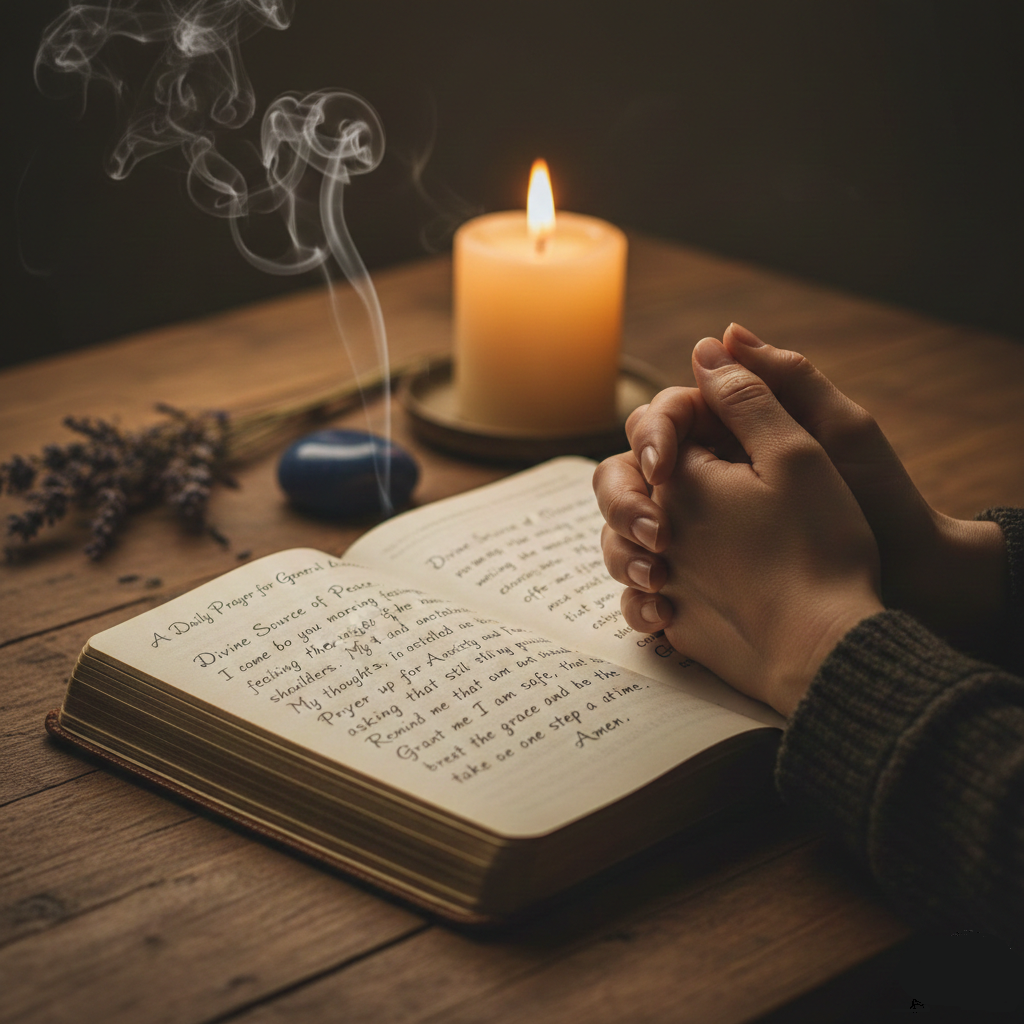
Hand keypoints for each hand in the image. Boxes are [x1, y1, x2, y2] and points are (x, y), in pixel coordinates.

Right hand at [598, 323, 1007, 656]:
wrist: (888, 598)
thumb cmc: (873, 512)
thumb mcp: (832, 437)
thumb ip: (777, 383)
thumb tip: (717, 337)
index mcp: (735, 441)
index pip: (667, 420)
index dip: (653, 435)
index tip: (662, 468)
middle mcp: (707, 485)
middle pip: (629, 476)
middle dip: (626, 500)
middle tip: (656, 534)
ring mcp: (692, 539)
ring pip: (624, 530)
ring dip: (624, 550)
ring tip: (658, 579)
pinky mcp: (688, 588)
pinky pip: (640, 586)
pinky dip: (639, 598)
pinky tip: (663, 614)